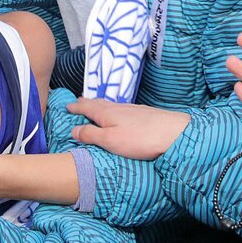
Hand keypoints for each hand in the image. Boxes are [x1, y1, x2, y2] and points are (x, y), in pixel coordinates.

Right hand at [66, 98, 188, 159]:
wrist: (174, 133)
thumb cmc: (141, 139)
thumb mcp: (110, 140)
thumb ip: (91, 135)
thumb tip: (73, 130)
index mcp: (107, 114)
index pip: (86, 108)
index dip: (76, 107)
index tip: (67, 106)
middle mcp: (119, 108)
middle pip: (98, 103)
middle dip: (87, 103)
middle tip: (78, 101)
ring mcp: (133, 110)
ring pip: (111, 105)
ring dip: (100, 105)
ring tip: (94, 106)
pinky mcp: (144, 114)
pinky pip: (122, 109)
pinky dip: (113, 110)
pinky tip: (119, 114)